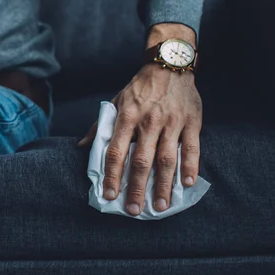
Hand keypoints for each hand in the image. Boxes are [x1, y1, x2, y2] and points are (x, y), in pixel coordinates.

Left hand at [78, 24, 201, 215]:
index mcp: (127, 116)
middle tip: (133, 209)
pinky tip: (186, 185)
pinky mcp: (192, 122)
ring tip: (159, 205)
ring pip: (167, 158)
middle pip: (141, 160)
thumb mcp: (115, 101)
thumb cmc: (139, 88)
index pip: (116, 151)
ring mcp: (172, 122)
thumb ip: (100, 126)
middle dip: (136, 187)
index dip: (112, 175)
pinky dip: (190, 167)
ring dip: (163, 184)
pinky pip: (192, 148)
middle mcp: (149, 121)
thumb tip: (82, 146)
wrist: (169, 65)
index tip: (109, 195)